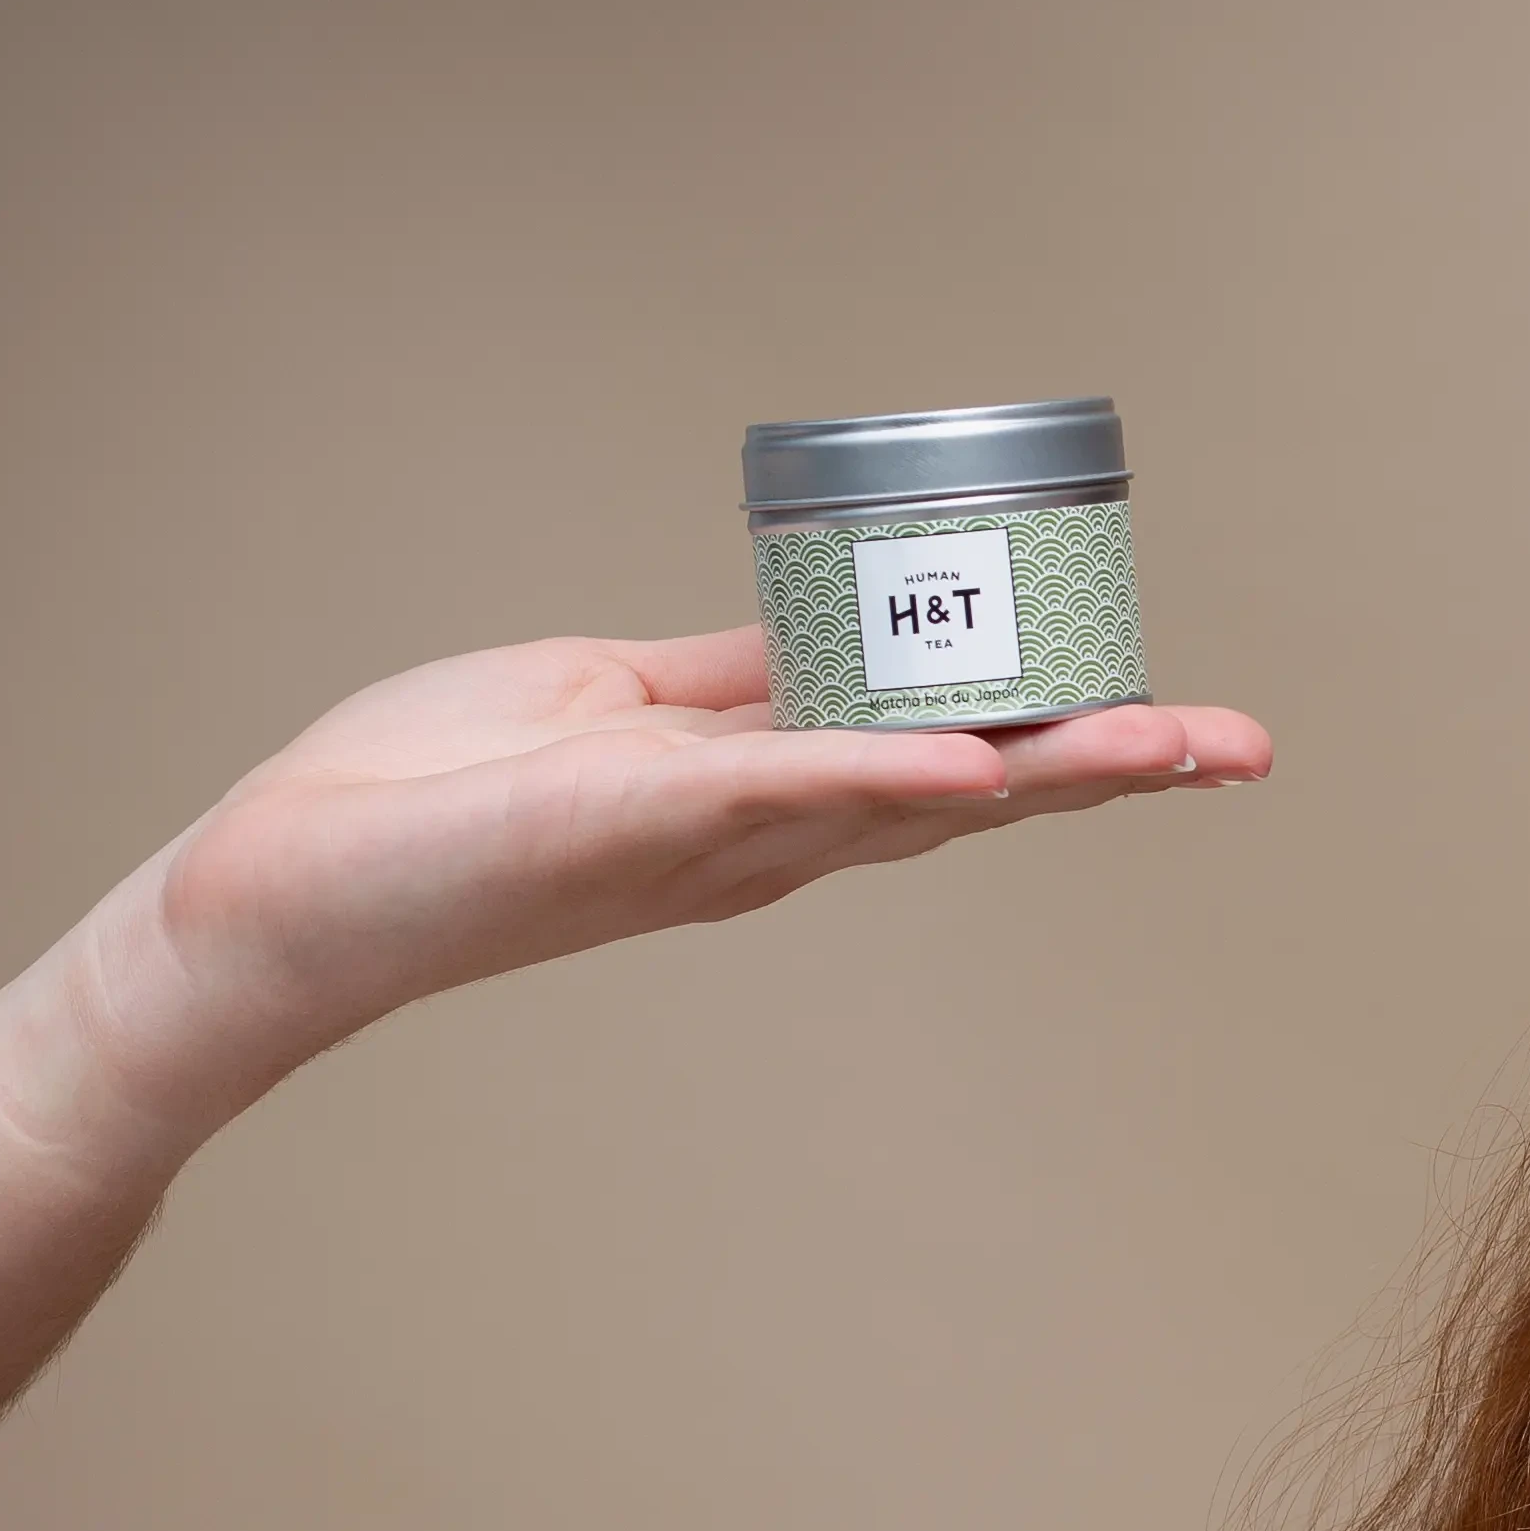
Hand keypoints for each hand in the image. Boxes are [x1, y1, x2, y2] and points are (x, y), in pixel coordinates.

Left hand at [43, 626, 1274, 1159]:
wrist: (284, 894)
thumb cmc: (415, 805)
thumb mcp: (604, 706)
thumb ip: (721, 687)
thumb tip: (820, 636)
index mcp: (761, 796)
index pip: (949, 759)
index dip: (1068, 738)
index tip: (1180, 721)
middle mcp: (762, 834)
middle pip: (973, 794)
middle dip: (1116, 767)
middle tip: (1245, 748)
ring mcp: (712, 835)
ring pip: (915, 798)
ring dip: (1050, 774)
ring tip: (1173, 747)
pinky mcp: (640, 820)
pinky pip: (787, 792)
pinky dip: (883, 776)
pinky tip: (976, 769)